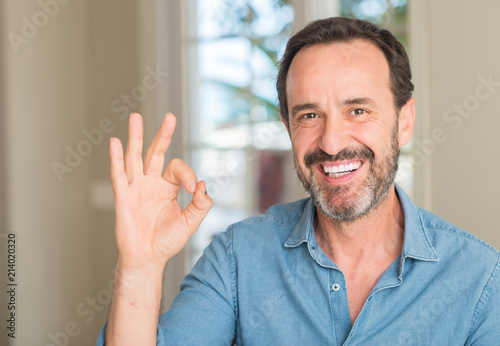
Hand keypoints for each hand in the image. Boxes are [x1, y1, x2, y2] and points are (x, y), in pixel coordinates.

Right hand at [109, 113, 211, 270]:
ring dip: (136, 138)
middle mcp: (151, 183)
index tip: (194, 188)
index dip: (188, 174)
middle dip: (163, 135)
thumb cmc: (167, 241)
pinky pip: (119, 175)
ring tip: (136, 117)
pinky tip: (115, 142)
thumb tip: (204, 185)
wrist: (148, 258)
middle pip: (156, 153)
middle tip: (170, 117)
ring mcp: (136, 188)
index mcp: (168, 187)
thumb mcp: (191, 222)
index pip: (178, 168)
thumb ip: (201, 204)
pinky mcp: (123, 197)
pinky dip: (116, 159)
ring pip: (135, 158)